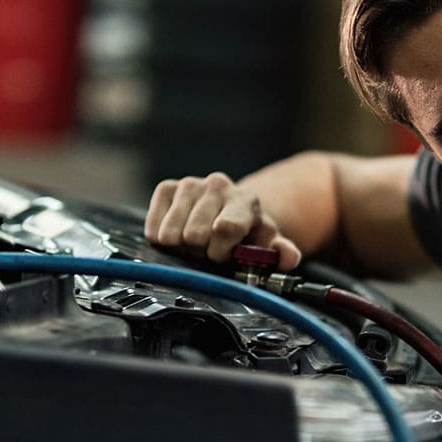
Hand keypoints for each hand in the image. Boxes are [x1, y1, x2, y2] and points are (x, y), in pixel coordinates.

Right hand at [145, 172, 303, 267]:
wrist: (228, 211)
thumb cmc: (246, 235)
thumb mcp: (266, 246)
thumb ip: (281, 254)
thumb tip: (288, 255)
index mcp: (246, 200)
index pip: (226, 228)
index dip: (220, 252)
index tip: (223, 257)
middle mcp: (219, 185)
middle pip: (194, 236)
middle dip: (200, 251)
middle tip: (209, 250)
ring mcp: (191, 184)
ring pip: (171, 234)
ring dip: (181, 247)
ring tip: (195, 243)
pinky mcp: (167, 188)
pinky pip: (153, 228)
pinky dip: (162, 240)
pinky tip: (179, 234)